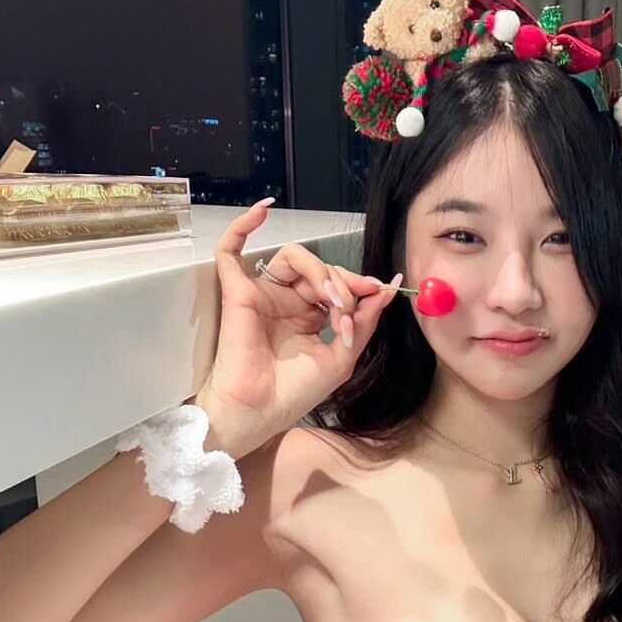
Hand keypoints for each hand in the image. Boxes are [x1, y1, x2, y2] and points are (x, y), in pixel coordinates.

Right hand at [193, 200, 401, 457]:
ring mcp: (263, 295)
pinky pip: (231, 250)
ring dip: (319, 270)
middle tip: (350, 307)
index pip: (337, 284)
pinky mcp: (238, 292)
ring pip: (292, 257)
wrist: (260, 411)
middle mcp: (286, 302)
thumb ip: (365, 321)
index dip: (359, 284)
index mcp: (309, 317)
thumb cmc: (294, 393)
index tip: (379, 290)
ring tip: (331, 298)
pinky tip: (262, 210)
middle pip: (319, 269)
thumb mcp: (343, 356)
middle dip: (344, 282)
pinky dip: (243, 226)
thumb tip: (390, 288)